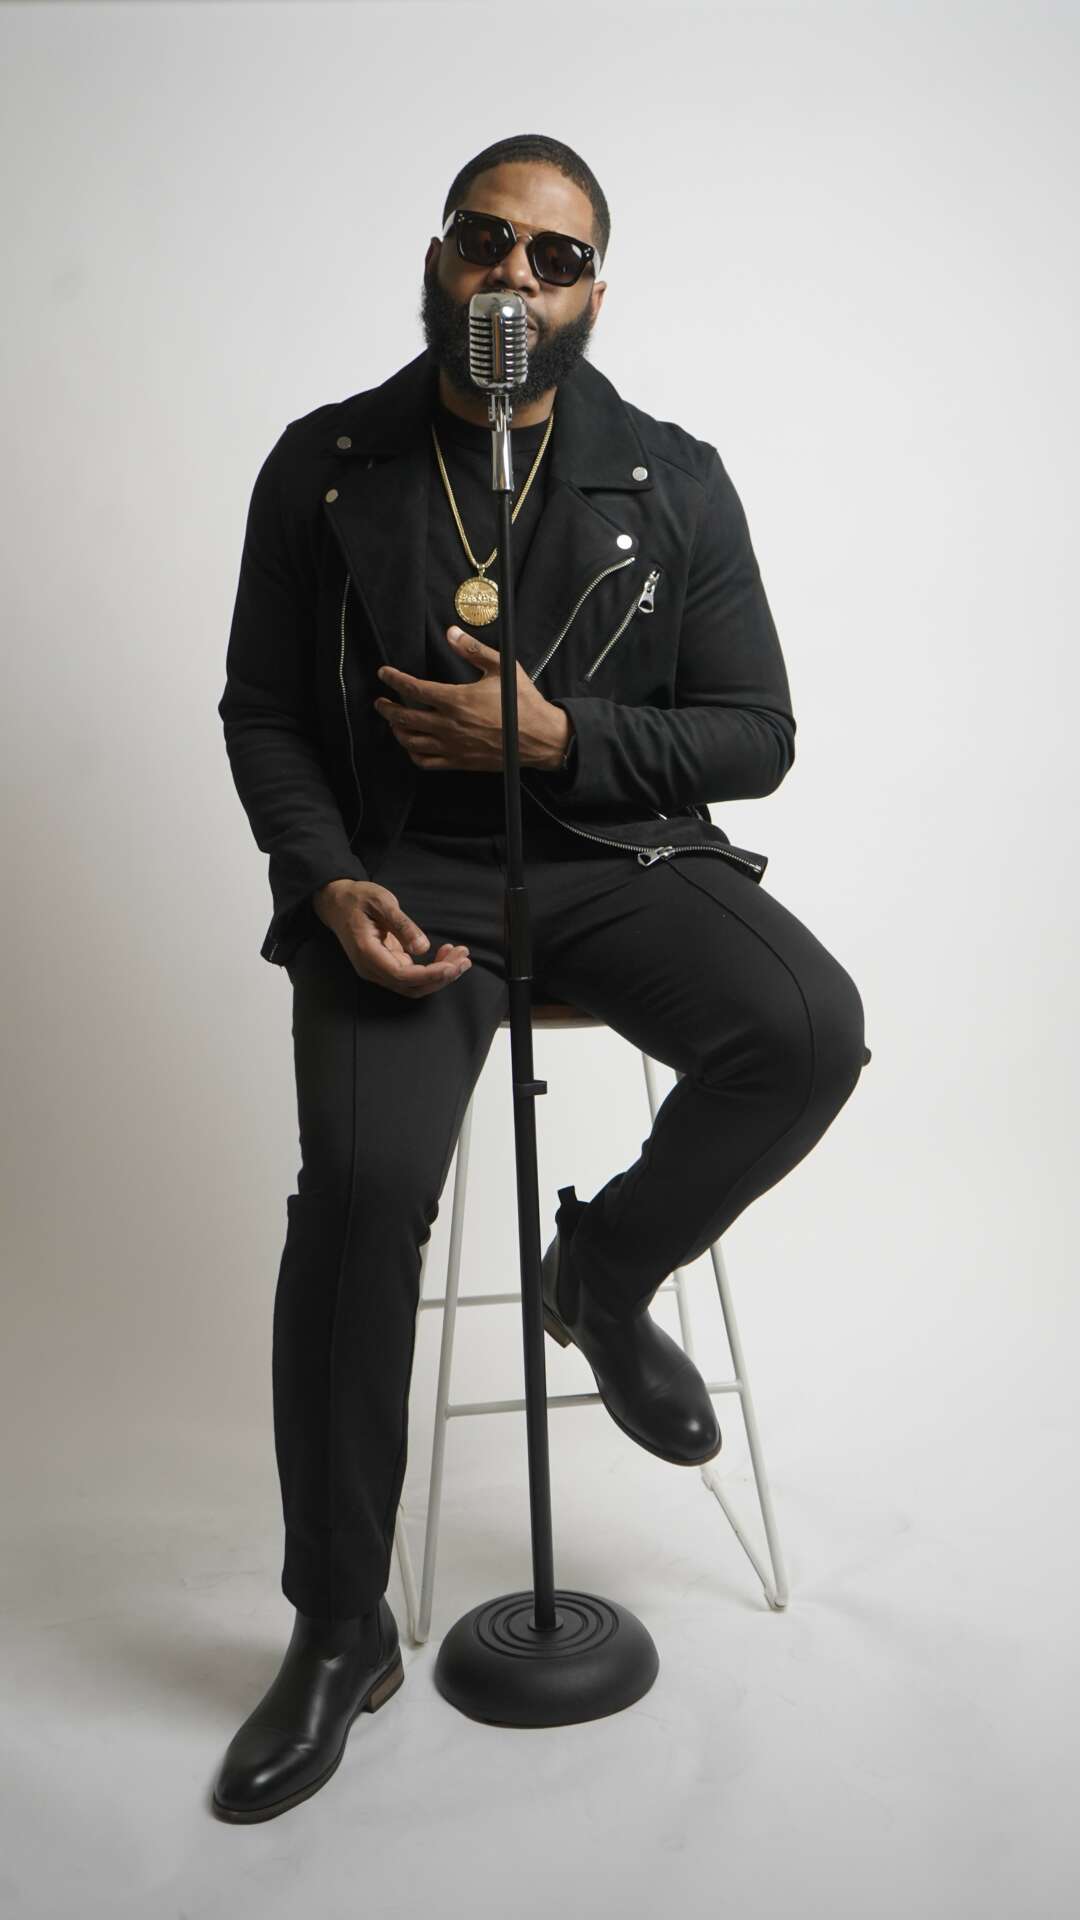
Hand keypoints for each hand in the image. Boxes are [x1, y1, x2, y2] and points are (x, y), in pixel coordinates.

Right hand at [312, 879, 472, 997]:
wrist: (337, 902)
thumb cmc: (358, 899)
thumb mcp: (382, 902)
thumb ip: (402, 925)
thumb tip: (422, 948)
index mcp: (367, 953)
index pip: (401, 975)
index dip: (429, 975)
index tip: (452, 966)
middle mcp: (372, 969)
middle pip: (411, 986)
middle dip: (441, 977)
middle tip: (464, 959)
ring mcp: (379, 970)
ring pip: (414, 985)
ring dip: (440, 975)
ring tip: (461, 956)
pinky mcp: (386, 966)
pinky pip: (412, 976)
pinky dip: (432, 970)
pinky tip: (446, 954)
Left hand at [373, 627, 570, 769]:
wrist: (540, 738)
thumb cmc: (522, 703)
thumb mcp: (501, 667)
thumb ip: (473, 649)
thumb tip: (452, 632)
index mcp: (456, 700)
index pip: (413, 689)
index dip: (394, 680)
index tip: (384, 673)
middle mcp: (449, 725)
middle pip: (404, 718)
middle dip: (387, 708)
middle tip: (380, 701)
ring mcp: (452, 746)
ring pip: (411, 741)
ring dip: (396, 730)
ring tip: (393, 722)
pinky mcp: (459, 761)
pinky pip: (426, 762)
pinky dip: (413, 753)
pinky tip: (412, 745)